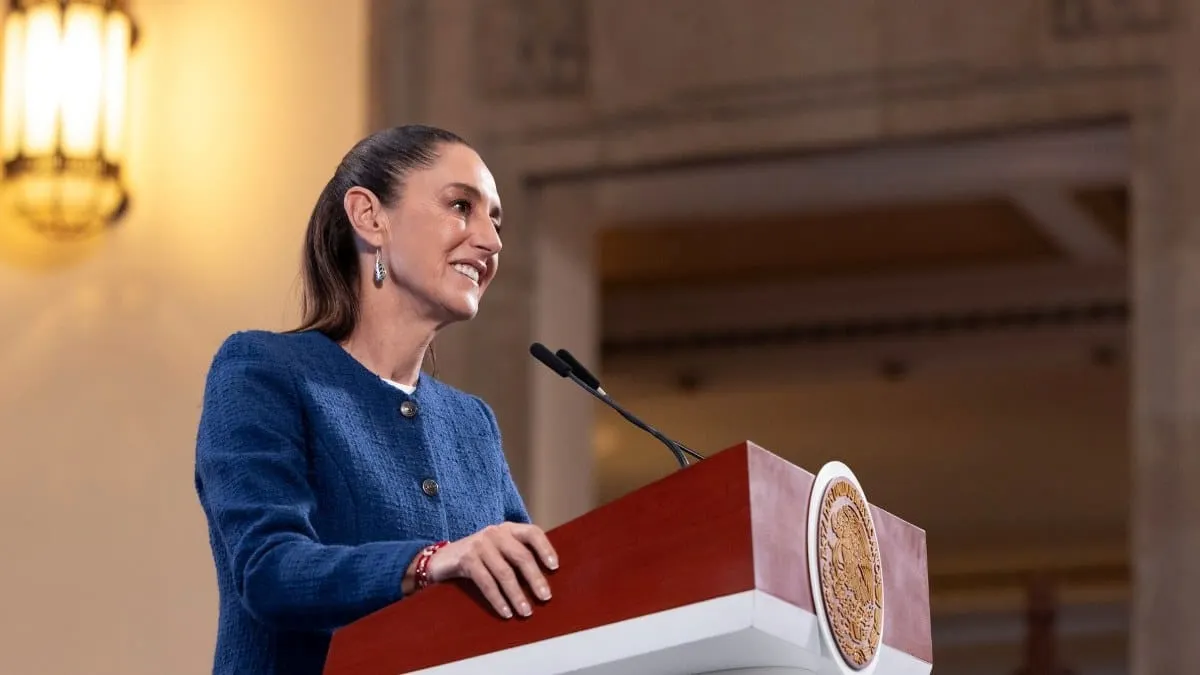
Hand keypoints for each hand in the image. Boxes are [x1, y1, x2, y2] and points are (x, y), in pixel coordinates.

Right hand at [427, 522, 557, 618]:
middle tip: (545, 597)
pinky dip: (498, 599)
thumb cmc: (479, 557)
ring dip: (517, 594)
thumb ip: (517, 555)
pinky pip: (486, 582)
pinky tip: (505, 612)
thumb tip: (545, 578)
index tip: (555, 567)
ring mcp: (479, 545)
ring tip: (526, 611)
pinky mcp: (466, 559)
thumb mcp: (499, 550)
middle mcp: (495, 533)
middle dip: (535, 579)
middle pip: (521, 556)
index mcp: (508, 529)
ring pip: (504, 572)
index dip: (546, 549)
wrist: (442, 559)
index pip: (532, 533)